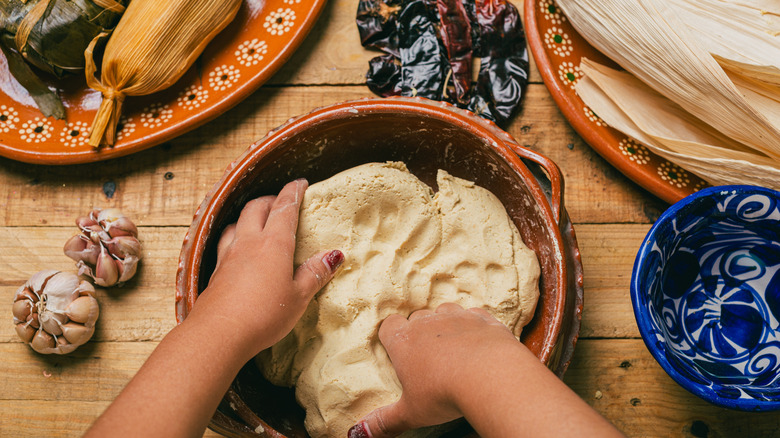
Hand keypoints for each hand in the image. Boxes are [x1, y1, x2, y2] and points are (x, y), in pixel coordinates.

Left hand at [187, 179, 343, 356]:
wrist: (219, 334)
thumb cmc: (263, 315)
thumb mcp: (298, 297)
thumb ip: (314, 274)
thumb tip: (334, 255)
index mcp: (274, 244)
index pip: (285, 208)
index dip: (293, 192)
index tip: (300, 184)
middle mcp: (249, 243)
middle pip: (257, 208)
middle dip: (271, 200)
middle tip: (282, 202)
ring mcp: (229, 255)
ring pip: (238, 222)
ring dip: (250, 215)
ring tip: (258, 220)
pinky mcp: (216, 271)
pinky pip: (225, 242)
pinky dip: (235, 235)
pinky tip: (237, 246)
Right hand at [349, 303, 522, 437]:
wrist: (490, 375)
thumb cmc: (444, 393)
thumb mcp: (410, 412)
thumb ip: (384, 421)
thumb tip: (360, 432)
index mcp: (404, 342)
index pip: (389, 327)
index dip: (392, 336)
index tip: (398, 351)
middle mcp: (428, 323)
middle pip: (417, 318)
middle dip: (420, 332)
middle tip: (427, 356)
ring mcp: (456, 317)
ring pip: (445, 311)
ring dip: (447, 325)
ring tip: (453, 347)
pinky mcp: (482, 319)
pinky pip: (474, 315)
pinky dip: (475, 326)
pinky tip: (478, 342)